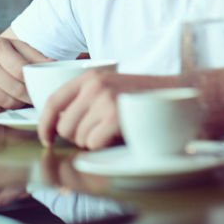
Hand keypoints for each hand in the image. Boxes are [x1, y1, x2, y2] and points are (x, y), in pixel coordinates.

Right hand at [0, 35, 50, 114]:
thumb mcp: (10, 45)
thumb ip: (32, 54)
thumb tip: (55, 65)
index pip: (22, 70)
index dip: (36, 82)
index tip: (45, 86)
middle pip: (17, 89)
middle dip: (31, 96)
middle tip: (38, 98)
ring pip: (7, 102)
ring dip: (18, 104)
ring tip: (22, 98)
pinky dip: (2, 107)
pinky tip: (4, 99)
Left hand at [37, 71, 174, 148]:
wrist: (178, 94)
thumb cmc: (143, 97)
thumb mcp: (111, 87)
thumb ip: (86, 99)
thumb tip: (58, 125)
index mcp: (90, 76)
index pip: (54, 100)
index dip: (45, 124)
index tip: (46, 139)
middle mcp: (94, 86)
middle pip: (65, 126)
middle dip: (77, 137)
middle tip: (98, 134)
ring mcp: (105, 100)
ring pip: (79, 137)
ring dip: (93, 142)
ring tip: (113, 131)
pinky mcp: (116, 116)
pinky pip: (93, 144)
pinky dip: (105, 147)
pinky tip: (120, 136)